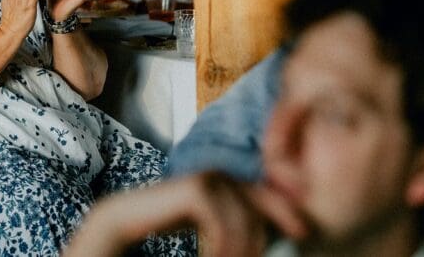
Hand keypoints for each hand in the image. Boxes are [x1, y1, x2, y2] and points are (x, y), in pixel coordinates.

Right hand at [66, 173, 308, 256]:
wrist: (121, 224)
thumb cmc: (160, 229)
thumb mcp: (208, 232)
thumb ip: (232, 231)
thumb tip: (268, 240)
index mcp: (221, 183)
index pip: (263, 191)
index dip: (285, 210)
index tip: (302, 233)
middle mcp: (216, 175)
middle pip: (260, 200)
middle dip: (269, 229)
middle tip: (262, 256)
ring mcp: (204, 178)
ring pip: (244, 213)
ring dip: (243, 246)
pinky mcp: (192, 188)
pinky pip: (223, 218)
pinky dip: (224, 245)